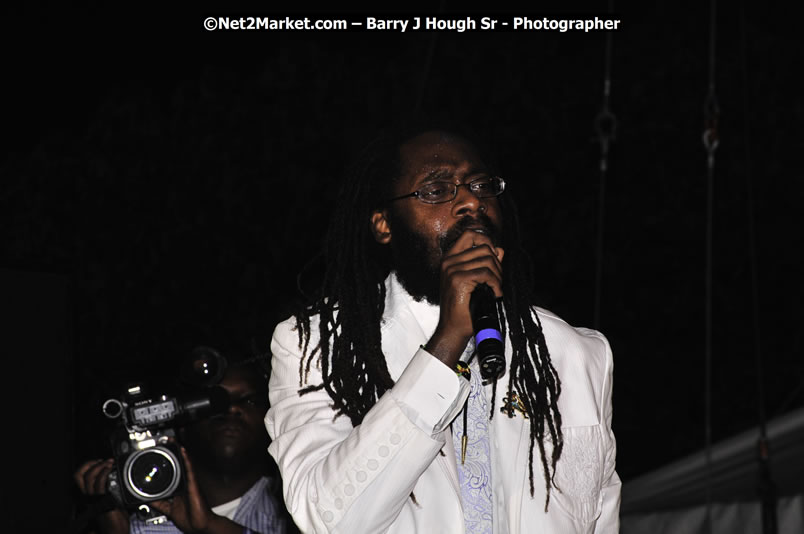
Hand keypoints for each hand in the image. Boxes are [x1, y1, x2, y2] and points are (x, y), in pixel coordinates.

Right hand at [73, 459, 129, 533]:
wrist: (115, 532)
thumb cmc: (115, 520)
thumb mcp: (112, 501)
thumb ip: (110, 490)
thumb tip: (115, 477)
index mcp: (89, 497)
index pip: (79, 478)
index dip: (86, 466)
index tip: (99, 461)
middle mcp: (88, 498)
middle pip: (78, 476)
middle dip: (89, 464)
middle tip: (102, 461)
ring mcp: (94, 500)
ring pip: (88, 478)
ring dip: (99, 466)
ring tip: (109, 463)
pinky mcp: (102, 502)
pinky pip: (99, 484)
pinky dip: (104, 473)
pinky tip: (110, 470)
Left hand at [150, 447, 241, 533]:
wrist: (199, 526)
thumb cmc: (190, 518)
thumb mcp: (169, 510)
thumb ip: (159, 503)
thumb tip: (147, 499)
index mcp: (179, 488)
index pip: (172, 471)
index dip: (167, 460)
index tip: (159, 451)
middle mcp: (185, 483)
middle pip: (178, 464)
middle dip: (173, 452)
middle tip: (165, 440)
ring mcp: (190, 483)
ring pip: (184, 463)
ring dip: (178, 451)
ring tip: (172, 441)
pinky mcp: (194, 485)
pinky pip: (190, 470)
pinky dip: (186, 459)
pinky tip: (182, 451)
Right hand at [425, 230, 503, 365]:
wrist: (453, 328)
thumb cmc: (463, 308)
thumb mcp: (475, 281)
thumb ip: (486, 263)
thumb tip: (500, 250)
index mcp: (450, 259)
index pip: (470, 235)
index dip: (486, 241)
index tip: (494, 257)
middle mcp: (449, 261)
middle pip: (484, 248)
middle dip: (497, 264)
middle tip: (497, 281)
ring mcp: (452, 270)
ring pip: (487, 260)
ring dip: (498, 276)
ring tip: (496, 289)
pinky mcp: (458, 280)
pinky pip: (486, 273)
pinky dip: (496, 284)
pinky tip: (495, 294)